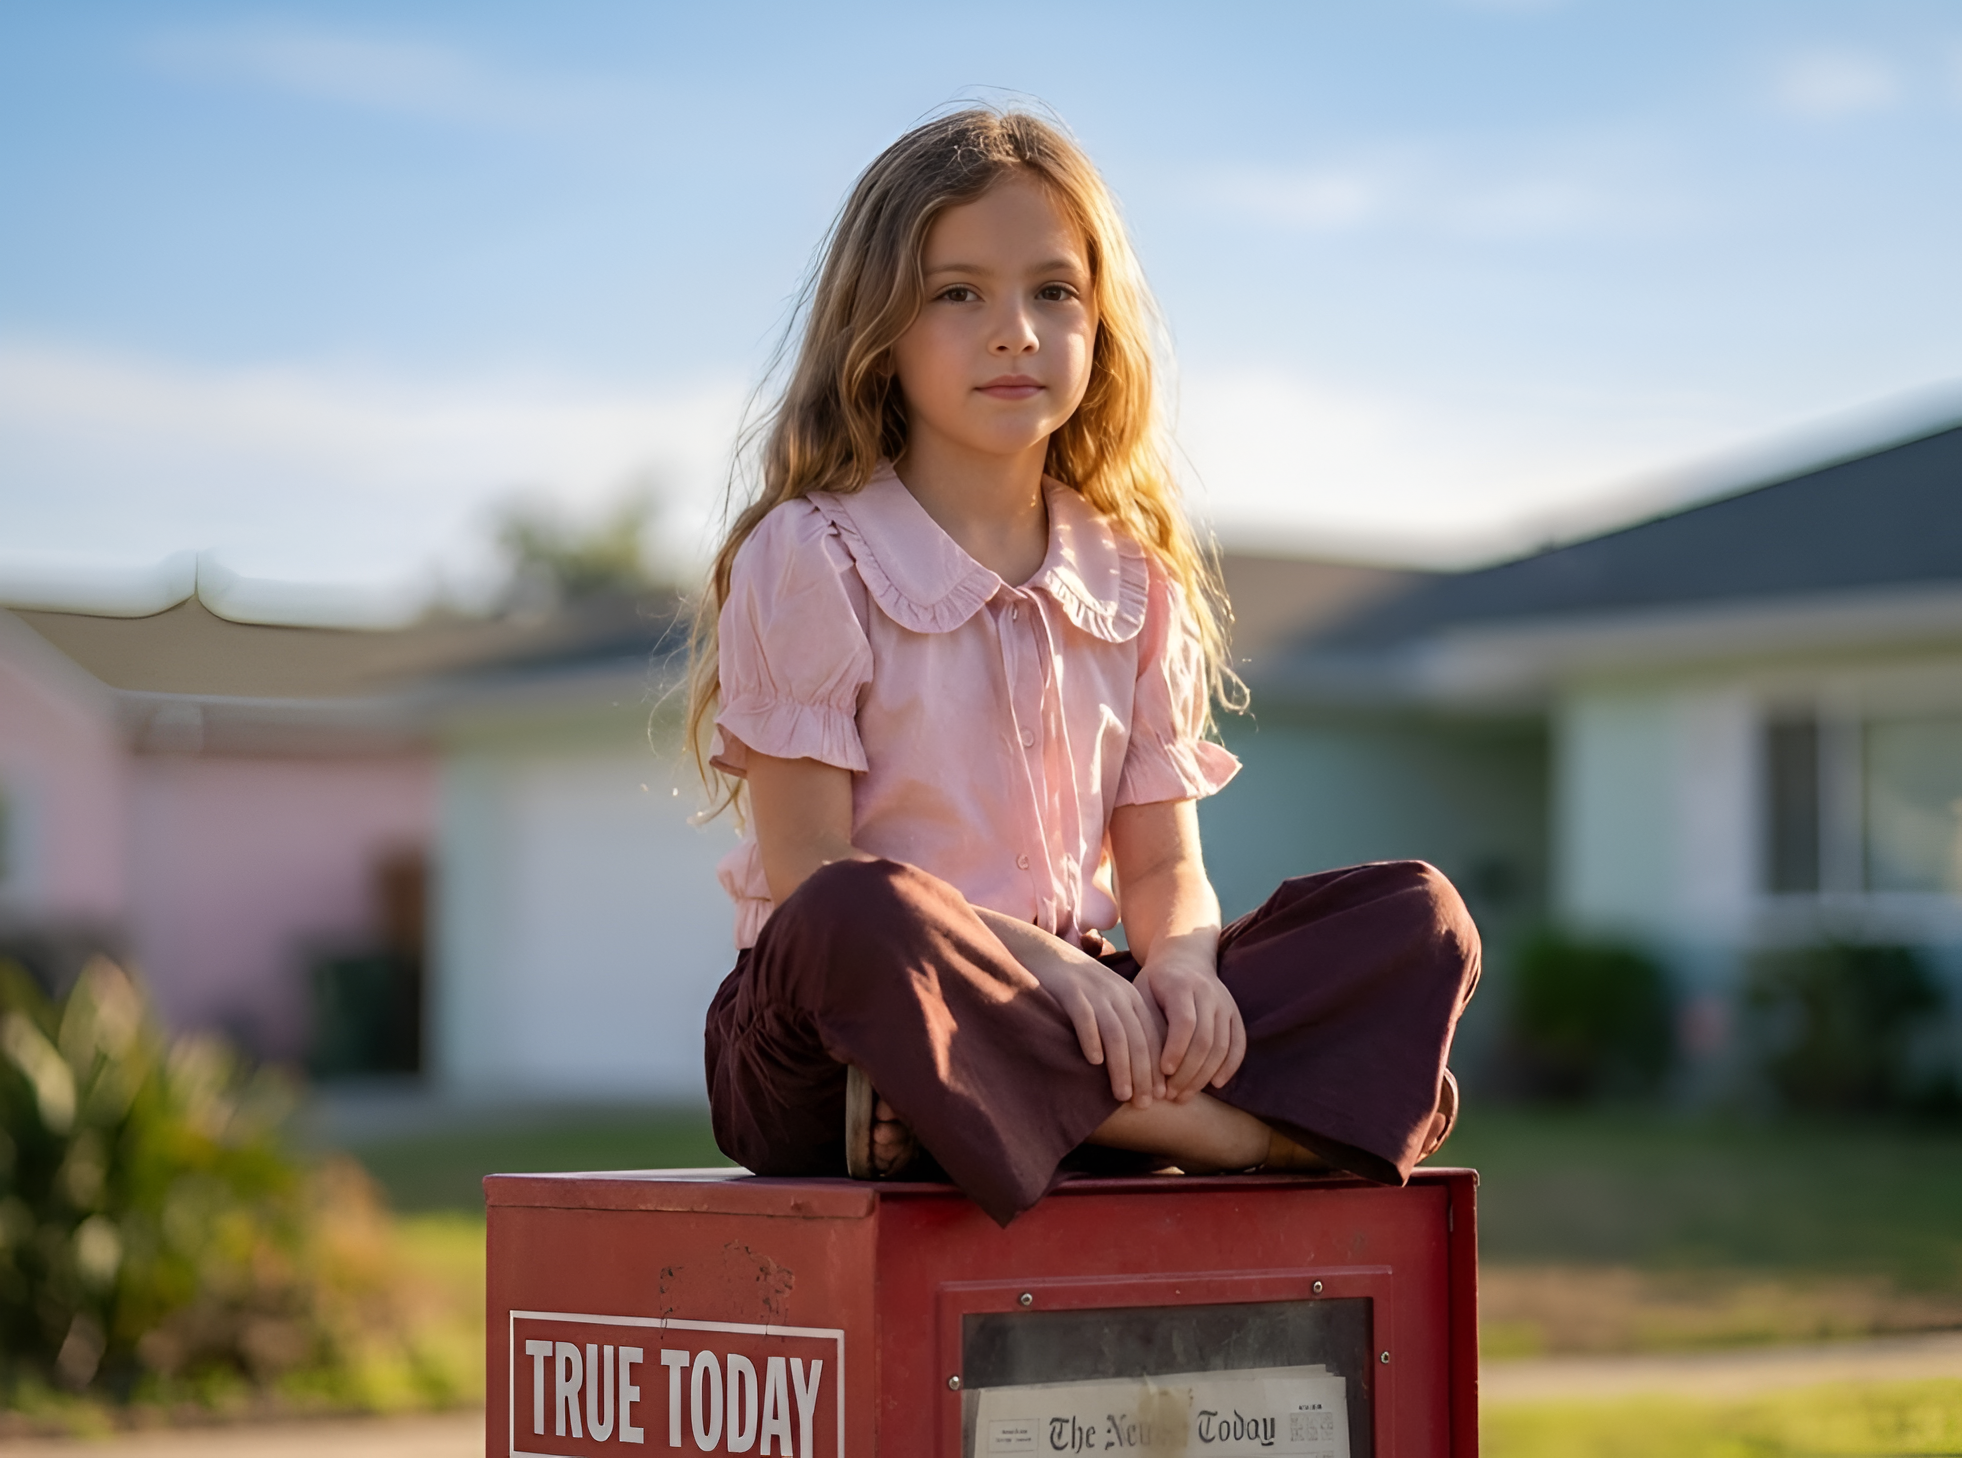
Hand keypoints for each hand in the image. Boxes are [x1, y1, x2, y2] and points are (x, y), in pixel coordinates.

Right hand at [1025, 945, 1167, 1107]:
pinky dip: (1091, 1038)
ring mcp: (1094, 991)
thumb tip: (1135, 1072)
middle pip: (1137, 1038)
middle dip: (1143, 1073)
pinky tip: (1093, 1061)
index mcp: (1131, 998)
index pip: (1152, 1037)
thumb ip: (1120, 1027)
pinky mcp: (1069, 990)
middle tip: (1143, 1104)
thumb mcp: (1105, 1002)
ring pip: (1116, 1032)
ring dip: (1121, 1066)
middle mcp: (1117, 994)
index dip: (1157, 1067)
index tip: (1160, 1097)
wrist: (1044, 952)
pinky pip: (1085, 1016)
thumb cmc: (1075, 988)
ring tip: (1121, 1095)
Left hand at [1134, 957, 1246, 1101]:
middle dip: (1188, 1072)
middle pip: (1205, 1039)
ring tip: (1184, 1095)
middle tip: (1171, 1095)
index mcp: (1182, 985)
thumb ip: (1145, 1025)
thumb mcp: (1141, 994)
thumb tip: (1141, 1066)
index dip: (1176, 1050)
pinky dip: (1230, 1066)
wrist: (1184, 957)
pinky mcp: (1236, 1014)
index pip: (1185, 1022)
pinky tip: (1216, 1084)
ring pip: (1223, 1045)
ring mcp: (1226, 1004)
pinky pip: (1239, 1044)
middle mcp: (1209, 993)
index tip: (1163, 1072)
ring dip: (1205, 1075)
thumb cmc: (1155, 983)